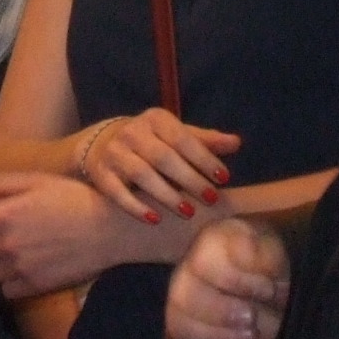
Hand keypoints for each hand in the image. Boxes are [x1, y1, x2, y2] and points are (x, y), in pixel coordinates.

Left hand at [0, 171, 151, 295]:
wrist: (110, 229)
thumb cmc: (74, 198)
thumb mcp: (37, 181)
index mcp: (4, 214)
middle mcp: (7, 243)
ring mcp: (20, 267)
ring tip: (13, 255)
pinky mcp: (35, 286)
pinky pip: (6, 291)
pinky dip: (12, 283)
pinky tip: (26, 269)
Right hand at [81, 108, 238, 221]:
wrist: (102, 145)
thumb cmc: (153, 143)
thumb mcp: (176, 136)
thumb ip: (205, 141)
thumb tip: (236, 143)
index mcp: (155, 119)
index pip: (182, 138)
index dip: (203, 158)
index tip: (224, 177)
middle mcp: (132, 132)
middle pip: (162, 157)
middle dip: (189, 179)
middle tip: (211, 199)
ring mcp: (114, 153)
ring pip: (141, 174)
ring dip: (166, 194)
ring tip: (188, 211)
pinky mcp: (101, 174)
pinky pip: (117, 192)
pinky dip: (135, 206)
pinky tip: (154, 220)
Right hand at [165, 219, 289, 338]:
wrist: (273, 289)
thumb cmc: (272, 265)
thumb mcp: (276, 252)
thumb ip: (264, 252)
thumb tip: (246, 252)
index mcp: (209, 245)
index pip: (201, 262)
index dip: (235, 281)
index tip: (268, 290)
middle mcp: (186, 274)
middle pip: (181, 297)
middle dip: (220, 313)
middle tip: (252, 319)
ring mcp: (182, 306)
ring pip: (178, 326)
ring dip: (216, 338)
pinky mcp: (187, 337)